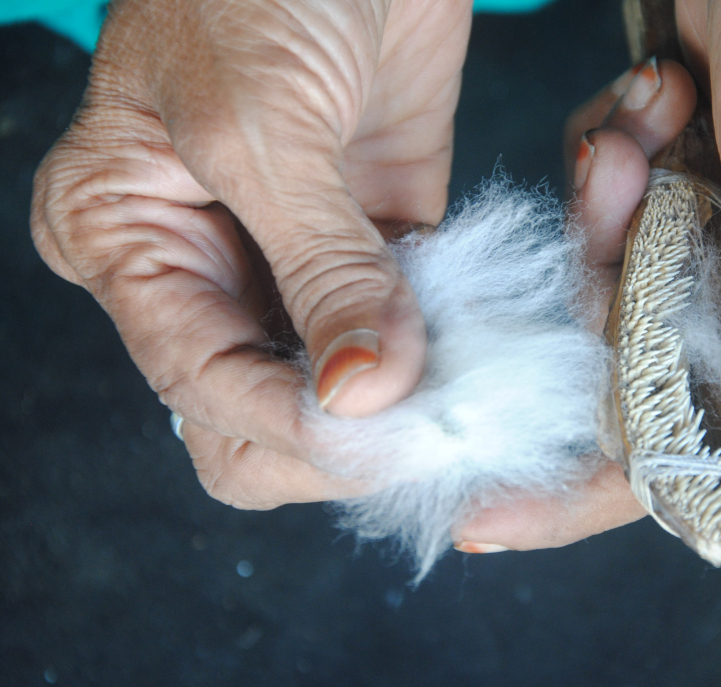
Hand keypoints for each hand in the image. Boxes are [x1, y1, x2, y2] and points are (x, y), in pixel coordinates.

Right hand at [32, 0, 471, 507]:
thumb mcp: (261, 124)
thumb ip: (318, 267)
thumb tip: (362, 395)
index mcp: (128, 241)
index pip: (201, 387)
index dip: (293, 424)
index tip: (383, 437)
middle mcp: (206, 264)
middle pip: (263, 411)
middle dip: (343, 434)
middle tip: (425, 429)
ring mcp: (297, 255)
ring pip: (345, 382)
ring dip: (409, 398)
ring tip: (468, 391)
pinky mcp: (380, 232)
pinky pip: (412, 320)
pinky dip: (451, 343)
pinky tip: (488, 342)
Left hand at [456, 0, 720, 550]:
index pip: (702, 457)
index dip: (591, 493)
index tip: (484, 520)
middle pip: (634, 377)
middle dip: (606, 290)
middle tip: (619, 193)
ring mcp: (717, 263)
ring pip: (607, 293)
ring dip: (610, 210)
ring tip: (645, 131)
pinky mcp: (677, 213)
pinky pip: (602, 227)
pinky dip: (608, 170)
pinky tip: (650, 108)